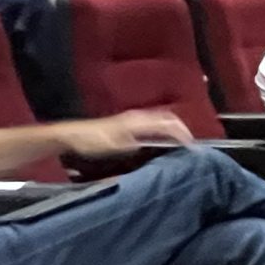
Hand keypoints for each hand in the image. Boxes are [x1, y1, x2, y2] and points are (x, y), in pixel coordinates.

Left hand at [67, 109, 197, 155]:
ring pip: (162, 120)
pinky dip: (164, 131)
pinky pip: (154, 124)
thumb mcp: (115, 147)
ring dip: (174, 130)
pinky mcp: (128, 123)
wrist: (71, 135)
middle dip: (183, 130)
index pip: (168, 124)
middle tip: (191, 145)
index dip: (183, 135)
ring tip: (181, 144)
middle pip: (169, 118)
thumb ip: (136, 145)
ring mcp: (133, 118)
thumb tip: (155, 148)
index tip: (192, 148)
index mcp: (138, 121)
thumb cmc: (92, 141)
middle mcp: (138, 116)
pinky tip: (162, 142)